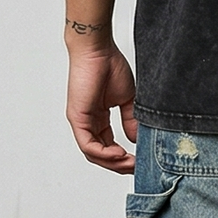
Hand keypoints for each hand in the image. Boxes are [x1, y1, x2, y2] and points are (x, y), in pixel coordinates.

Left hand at [66, 42, 137, 173]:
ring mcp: (81, 122)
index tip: (140, 161)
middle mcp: (88, 123)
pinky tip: (119, 154)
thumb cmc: (110, 67)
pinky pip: (87, 144)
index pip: (108, 146)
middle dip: (118, 165)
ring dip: (112, 162)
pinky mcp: (77, 118)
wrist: (98, 49)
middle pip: (100, 154)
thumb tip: (137, 140)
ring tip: (130, 163)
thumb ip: (130, 120)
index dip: (123, 157)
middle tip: (136, 167)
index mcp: (98, 119)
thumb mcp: (127, 100)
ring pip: (93, 153)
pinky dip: (103, 153)